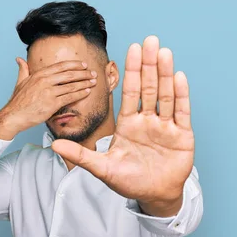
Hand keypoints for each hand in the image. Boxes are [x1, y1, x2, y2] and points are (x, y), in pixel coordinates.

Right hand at [0, 59, 97, 139]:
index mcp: (39, 74)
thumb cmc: (17, 101)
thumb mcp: (20, 82)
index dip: (74, 65)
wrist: (14, 115)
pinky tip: (87, 92)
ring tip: (94, 82)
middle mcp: (45, 81)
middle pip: (69, 74)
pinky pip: (70, 97)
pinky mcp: (52, 103)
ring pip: (72, 85)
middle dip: (83, 73)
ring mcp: (49, 92)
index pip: (61, 66)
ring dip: (85, 83)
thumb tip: (19, 59)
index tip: (84, 65)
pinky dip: (80, 94)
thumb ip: (23, 69)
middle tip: (93, 73)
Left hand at [51, 36, 194, 212]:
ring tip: (163, 52)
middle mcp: (148, 120)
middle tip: (150, 40)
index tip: (131, 49)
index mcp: (129, 124)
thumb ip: (80, 155)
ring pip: (165, 95)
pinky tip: (178, 77)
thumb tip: (54, 146)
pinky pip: (181, 112)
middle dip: (148, 64)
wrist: (154, 196)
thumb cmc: (129, 181)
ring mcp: (166, 126)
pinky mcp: (182, 135)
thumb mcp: (102, 168)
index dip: (131, 71)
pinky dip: (180, 95)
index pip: (130, 92)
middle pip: (148, 88)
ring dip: (164, 74)